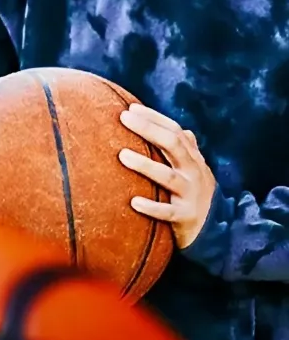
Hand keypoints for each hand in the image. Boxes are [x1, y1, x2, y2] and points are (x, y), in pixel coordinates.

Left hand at [118, 103, 216, 248]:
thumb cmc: (193, 191)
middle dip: (148, 129)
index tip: (130, 108)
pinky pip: (167, 212)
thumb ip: (179, 146)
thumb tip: (161, 121)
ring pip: (168, 177)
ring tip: (122, 155)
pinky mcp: (185, 217)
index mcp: (192, 158)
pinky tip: (133, 201)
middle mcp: (194, 172)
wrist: (217, 232)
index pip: (174, 131)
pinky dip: (151, 207)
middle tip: (123, 118)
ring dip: (144, 164)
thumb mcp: (191, 167)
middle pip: (173, 145)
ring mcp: (191, 195)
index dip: (154, 118)